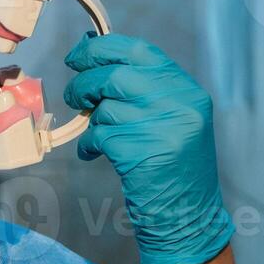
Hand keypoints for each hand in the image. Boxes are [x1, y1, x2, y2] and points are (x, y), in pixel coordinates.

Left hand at [64, 33, 233, 263]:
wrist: (188, 214)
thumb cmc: (173, 165)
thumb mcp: (170, 118)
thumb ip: (143, 88)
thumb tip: (92, 54)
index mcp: (187, 90)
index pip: (139, 51)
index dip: (102, 48)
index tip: (78, 54)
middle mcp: (178, 104)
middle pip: (115, 76)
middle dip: (85, 83)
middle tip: (74, 95)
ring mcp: (161, 128)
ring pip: (104, 108)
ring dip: (91, 121)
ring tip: (97, 134)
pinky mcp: (140, 153)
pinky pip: (99, 136)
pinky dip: (89, 144)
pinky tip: (94, 153)